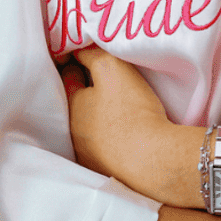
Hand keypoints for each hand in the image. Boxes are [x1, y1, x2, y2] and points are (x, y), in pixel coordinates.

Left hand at [66, 46, 184, 199]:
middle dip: (85, 91)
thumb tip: (79, 50)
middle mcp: (73, 131)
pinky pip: (104, 148)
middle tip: (101, 80)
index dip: (76, 62)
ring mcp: (88, 154)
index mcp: (72, 105)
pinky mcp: (106, 171)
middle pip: (77, 103)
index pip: (68, 75)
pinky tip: (122, 136)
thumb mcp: (112, 68)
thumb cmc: (131, 111)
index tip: (83, 54)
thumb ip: (92, 54)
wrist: (152, 160)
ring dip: (97, 117)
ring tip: (115, 109)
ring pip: (89, 127)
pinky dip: (109, 139)